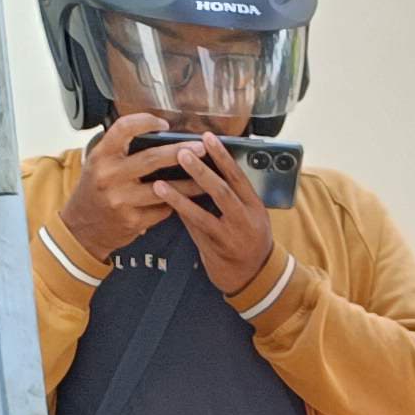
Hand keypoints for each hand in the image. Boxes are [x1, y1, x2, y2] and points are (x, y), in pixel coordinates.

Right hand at [59, 110, 186, 263]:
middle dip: (180, 153)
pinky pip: (161, 209)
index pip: (124, 129)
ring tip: (207, 176)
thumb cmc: (95, 191)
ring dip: (188, 183)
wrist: (81, 228)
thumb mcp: (98, 163)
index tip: (164, 124)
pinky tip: (188, 199)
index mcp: (101, 155)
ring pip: (163, 189)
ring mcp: (121, 200)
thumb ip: (120, 150)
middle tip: (200, 148)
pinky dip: (175, 203)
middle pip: (151, 159)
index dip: (146, 122)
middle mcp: (109, 176)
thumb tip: (158, 135)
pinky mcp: (132, 221)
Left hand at [151, 131, 276, 298]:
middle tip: (182, 153)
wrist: (254, 276)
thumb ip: (235, 194)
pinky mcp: (214, 250)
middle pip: (223, 192)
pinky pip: (194, 229)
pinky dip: (180, 215)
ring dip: (180, 197)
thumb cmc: (249, 238)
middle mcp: (244, 221)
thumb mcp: (251, 214)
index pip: (239, 176)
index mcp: (254, 206)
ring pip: (203, 215)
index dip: (223, 156)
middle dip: (202, 172)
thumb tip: (209, 164)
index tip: (208, 138)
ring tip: (160, 183)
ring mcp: (229, 238)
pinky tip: (164, 203)